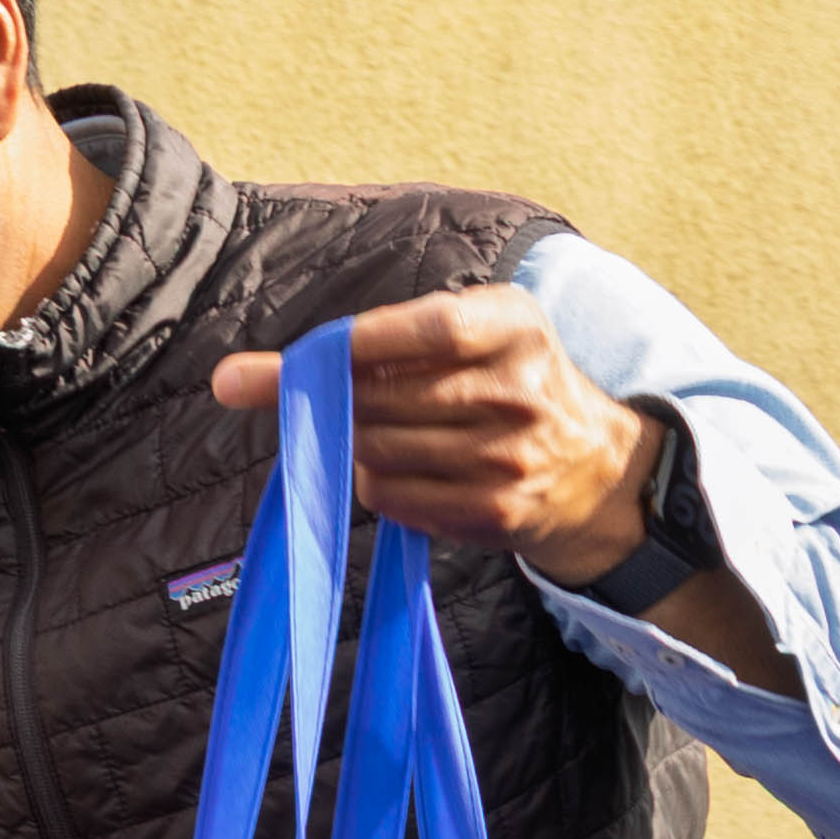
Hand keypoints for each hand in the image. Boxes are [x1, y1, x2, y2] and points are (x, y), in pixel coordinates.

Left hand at [212, 286, 661, 583]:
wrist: (593, 466)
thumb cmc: (513, 380)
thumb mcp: (488, 329)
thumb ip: (403, 332)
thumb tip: (278, 367)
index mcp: (515, 326)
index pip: (428, 330)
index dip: (357, 343)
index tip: (287, 357)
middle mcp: (517, 389)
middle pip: (385, 396)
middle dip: (313, 395)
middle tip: (246, 386)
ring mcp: (507, 457)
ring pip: (379, 450)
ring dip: (348, 443)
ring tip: (358, 430)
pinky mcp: (494, 512)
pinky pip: (395, 499)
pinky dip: (373, 485)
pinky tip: (389, 470)